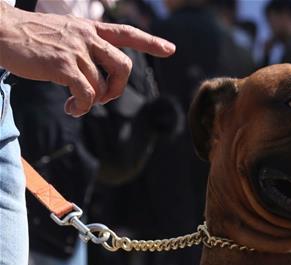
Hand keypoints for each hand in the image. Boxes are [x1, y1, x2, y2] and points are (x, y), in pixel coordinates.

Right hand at [0, 4, 174, 116]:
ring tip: (74, 103)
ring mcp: (76, 49)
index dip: (150, 42)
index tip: (170, 49)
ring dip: (91, 102)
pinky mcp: (63, 65)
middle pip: (124, 66)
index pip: (126, 32)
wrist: (1, 31)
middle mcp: (86, 36)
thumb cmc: (28, 38)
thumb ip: (81, 49)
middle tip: (101, 98)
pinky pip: (86, 95)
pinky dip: (81, 107)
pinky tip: (70, 108)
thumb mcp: (61, 36)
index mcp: (88, 28)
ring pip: (102, 86)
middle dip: (118, 89)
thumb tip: (93, 81)